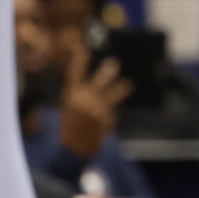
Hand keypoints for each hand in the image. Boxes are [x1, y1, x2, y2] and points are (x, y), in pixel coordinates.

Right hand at [59, 41, 132, 159]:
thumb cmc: (70, 125)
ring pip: (113, 95)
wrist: (71, 148)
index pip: (76, 72)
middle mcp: (84, 99)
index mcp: (72, 94)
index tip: (84, 49)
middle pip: (99, 81)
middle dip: (108, 72)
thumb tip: (98, 86)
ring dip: (122, 89)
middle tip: (114, 63)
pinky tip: (103, 126)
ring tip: (129, 85)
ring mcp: (95, 108)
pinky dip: (108, 119)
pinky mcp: (105, 118)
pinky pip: (111, 115)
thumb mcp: (69, 108)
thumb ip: (81, 95)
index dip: (80, 60)